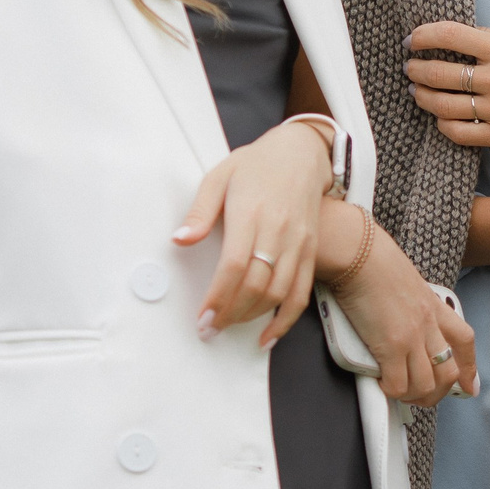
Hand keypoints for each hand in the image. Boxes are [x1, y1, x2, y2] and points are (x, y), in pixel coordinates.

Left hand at [173, 118, 333, 347]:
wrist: (301, 153)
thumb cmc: (256, 165)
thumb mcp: (219, 176)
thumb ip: (199, 211)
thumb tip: (179, 240)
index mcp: (251, 212)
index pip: (234, 265)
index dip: (218, 297)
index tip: (202, 317)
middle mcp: (278, 229)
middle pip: (256, 284)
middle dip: (231, 313)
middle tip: (209, 329)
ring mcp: (297, 242)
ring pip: (278, 292)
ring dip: (253, 317)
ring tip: (230, 326)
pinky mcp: (310, 250)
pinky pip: (300, 292)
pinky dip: (285, 319)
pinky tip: (268, 335)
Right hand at [321, 202, 478, 406]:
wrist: (357, 252)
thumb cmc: (370, 259)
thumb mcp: (403, 280)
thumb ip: (408, 302)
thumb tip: (396, 319)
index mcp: (433, 305)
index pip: (464, 340)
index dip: (469, 368)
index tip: (469, 386)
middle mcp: (428, 323)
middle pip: (448, 371)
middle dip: (437, 393)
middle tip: (419, 396)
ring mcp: (412, 336)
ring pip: (426, 384)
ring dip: (413, 396)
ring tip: (397, 391)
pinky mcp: (390, 345)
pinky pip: (399, 384)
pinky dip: (391, 391)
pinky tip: (381, 383)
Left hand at [406, 21, 489, 155]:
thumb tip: (459, 36)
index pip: (449, 35)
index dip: (423, 36)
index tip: (412, 40)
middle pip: (438, 73)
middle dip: (416, 68)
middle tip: (410, 66)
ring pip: (442, 105)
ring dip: (421, 96)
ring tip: (417, 90)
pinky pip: (458, 133)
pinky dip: (442, 124)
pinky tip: (440, 117)